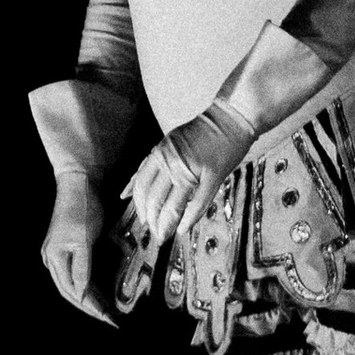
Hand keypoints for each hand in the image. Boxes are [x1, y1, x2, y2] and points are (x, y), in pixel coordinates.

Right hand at [40, 174, 111, 326]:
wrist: (79, 181)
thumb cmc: (82, 207)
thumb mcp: (83, 238)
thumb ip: (81, 267)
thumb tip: (80, 294)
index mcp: (55, 258)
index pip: (74, 292)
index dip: (92, 307)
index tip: (110, 319)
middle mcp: (51, 258)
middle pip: (70, 291)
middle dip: (90, 307)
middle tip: (111, 319)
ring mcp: (56, 252)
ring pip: (72, 284)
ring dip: (89, 298)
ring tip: (106, 309)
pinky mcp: (65, 246)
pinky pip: (75, 273)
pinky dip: (87, 285)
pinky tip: (98, 290)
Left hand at [123, 133, 225, 262]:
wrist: (230, 118)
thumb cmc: (199, 133)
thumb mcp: (167, 144)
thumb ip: (148, 167)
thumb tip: (125, 192)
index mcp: (161, 153)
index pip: (142, 185)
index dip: (140, 206)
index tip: (142, 220)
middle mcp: (174, 161)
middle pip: (155, 199)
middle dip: (152, 220)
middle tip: (155, 233)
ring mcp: (193, 169)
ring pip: (174, 205)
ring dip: (166, 225)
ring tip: (165, 235)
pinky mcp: (213, 175)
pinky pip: (198, 203)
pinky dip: (188, 220)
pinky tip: (183, 230)